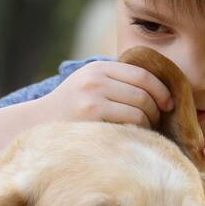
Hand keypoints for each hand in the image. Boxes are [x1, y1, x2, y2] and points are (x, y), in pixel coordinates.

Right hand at [40, 61, 173, 127]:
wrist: (35, 125)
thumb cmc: (70, 109)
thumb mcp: (89, 84)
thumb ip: (116, 81)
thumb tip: (160, 90)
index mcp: (98, 68)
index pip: (141, 74)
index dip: (161, 89)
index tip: (169, 103)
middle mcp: (95, 80)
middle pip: (143, 93)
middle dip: (156, 110)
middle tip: (157, 121)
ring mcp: (92, 99)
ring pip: (139, 110)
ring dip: (149, 123)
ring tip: (145, 130)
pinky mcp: (91, 118)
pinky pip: (129, 124)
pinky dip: (138, 132)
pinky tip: (133, 137)